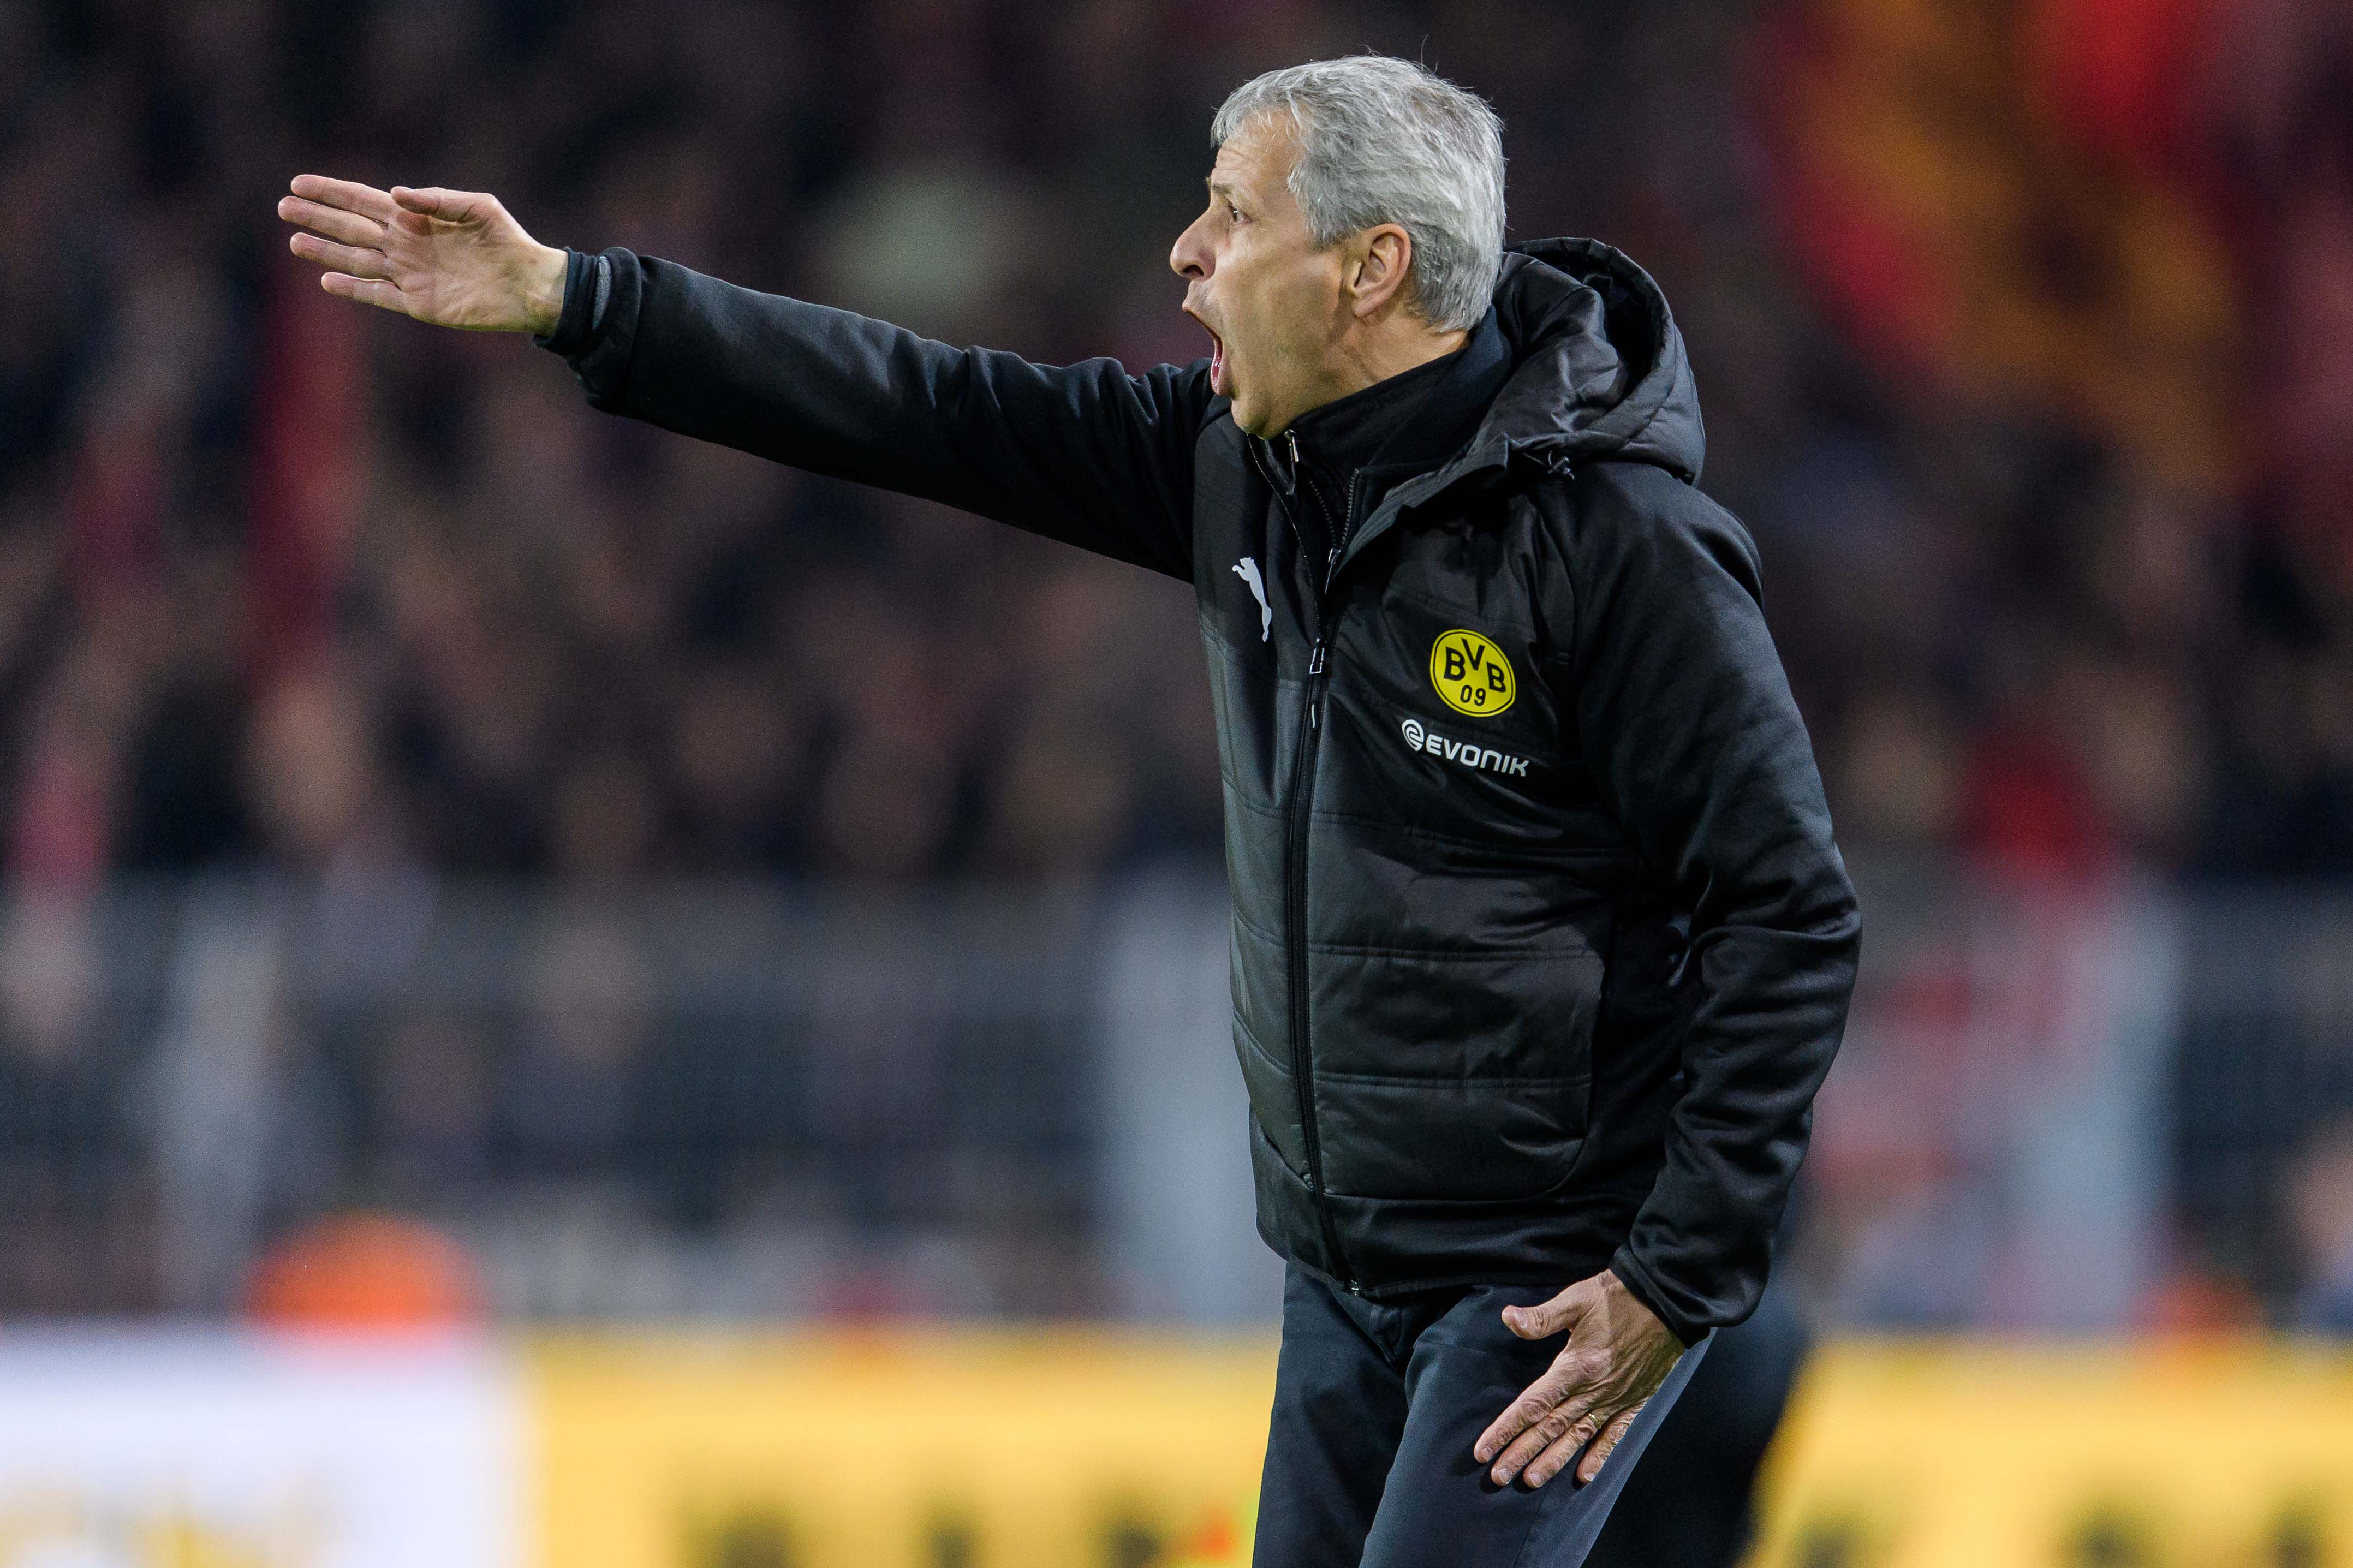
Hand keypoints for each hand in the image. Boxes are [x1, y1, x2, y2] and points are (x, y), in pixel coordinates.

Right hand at [277, 175, 568, 333]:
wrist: (529, 285)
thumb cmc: (507, 239)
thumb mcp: (478, 208)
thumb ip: (436, 199)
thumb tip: (395, 194)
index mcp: (415, 218)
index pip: (363, 201)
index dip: (331, 191)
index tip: (299, 183)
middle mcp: (406, 244)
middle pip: (351, 228)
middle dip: (318, 218)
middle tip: (284, 208)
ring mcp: (409, 274)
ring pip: (357, 261)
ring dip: (325, 252)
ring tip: (295, 243)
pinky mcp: (419, 303)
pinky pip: (379, 295)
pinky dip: (354, 288)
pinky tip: (329, 280)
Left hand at [1472, 1268, 1683, 1489]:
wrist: (1667, 1302)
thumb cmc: (1617, 1297)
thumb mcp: (1576, 1299)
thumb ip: (1542, 1317)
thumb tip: (1507, 1317)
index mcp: (1575, 1367)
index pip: (1533, 1404)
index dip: (1506, 1428)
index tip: (1483, 1449)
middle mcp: (1593, 1390)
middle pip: (1550, 1428)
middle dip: (1521, 1453)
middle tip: (1497, 1477)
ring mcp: (1614, 1399)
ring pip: (1577, 1437)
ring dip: (1553, 1461)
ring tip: (1530, 1481)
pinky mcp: (1633, 1401)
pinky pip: (1614, 1435)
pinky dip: (1600, 1456)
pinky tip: (1585, 1477)